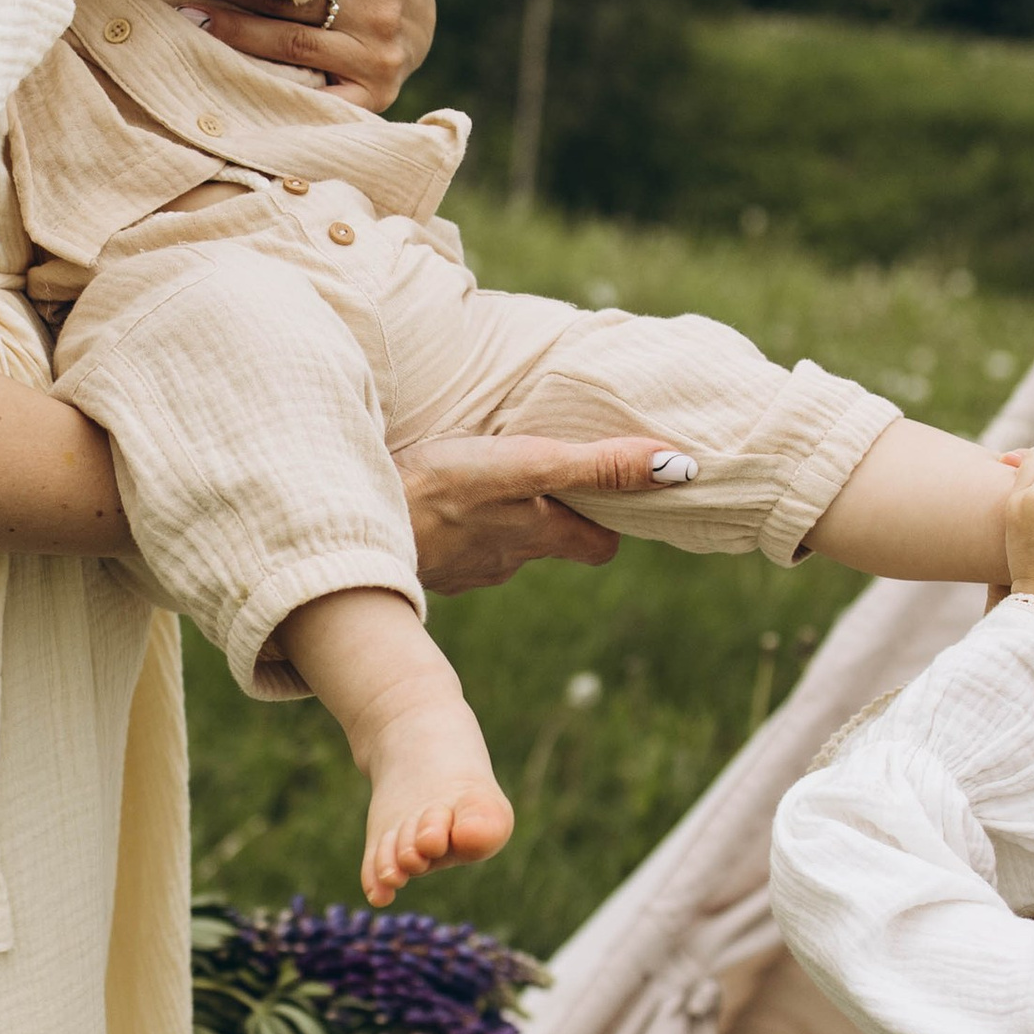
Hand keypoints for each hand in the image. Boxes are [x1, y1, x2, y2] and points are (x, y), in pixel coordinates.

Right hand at [395, 434, 685, 594]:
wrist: (355, 523)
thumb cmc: (443, 490)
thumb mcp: (528, 465)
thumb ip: (599, 465)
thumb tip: (679, 468)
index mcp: (539, 535)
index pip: (599, 546)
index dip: (608, 523)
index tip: (607, 496)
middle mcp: (507, 560)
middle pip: (548, 543)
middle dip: (552, 515)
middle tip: (544, 478)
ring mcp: (461, 568)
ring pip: (498, 546)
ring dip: (499, 519)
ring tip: (484, 483)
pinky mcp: (421, 564)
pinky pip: (452, 548)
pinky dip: (454, 528)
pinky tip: (437, 504)